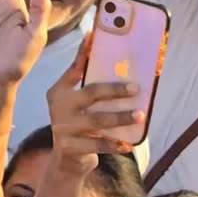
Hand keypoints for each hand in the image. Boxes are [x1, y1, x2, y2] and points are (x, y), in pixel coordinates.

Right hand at [46, 39, 142, 176]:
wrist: (66, 160)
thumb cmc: (78, 124)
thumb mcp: (77, 104)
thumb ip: (89, 87)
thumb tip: (116, 63)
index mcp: (59, 91)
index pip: (73, 69)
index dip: (83, 53)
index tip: (93, 36)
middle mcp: (58, 107)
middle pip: (90, 93)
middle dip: (115, 90)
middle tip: (136, 88)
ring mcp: (63, 128)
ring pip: (97, 120)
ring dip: (121, 117)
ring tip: (140, 115)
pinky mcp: (70, 147)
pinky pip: (99, 144)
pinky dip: (116, 144)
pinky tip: (130, 143)